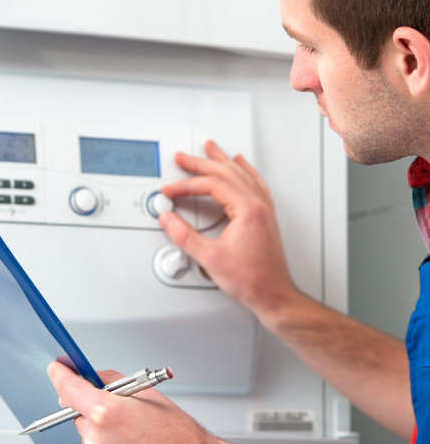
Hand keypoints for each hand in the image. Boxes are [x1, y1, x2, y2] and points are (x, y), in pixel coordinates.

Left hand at [49, 362, 235, 443]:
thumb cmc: (178, 437)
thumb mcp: (148, 395)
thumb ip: (114, 382)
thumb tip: (93, 378)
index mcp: (106, 412)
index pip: (68, 387)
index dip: (61, 375)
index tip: (57, 369)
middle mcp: (96, 440)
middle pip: (79, 414)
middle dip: (93, 410)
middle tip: (121, 414)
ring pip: (87, 438)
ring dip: (101, 434)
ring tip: (133, 440)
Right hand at [159, 140, 296, 323]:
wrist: (274, 295)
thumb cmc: (252, 280)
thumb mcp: (210, 258)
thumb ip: (185, 237)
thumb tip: (168, 220)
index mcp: (247, 210)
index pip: (212, 186)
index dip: (187, 185)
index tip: (171, 191)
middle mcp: (258, 205)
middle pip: (227, 172)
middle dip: (201, 163)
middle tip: (183, 157)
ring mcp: (264, 209)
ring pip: (242, 174)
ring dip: (222, 160)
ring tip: (211, 148)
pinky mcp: (265, 217)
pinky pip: (255, 183)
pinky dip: (245, 170)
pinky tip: (242, 165)